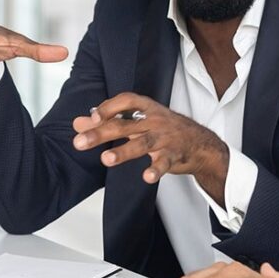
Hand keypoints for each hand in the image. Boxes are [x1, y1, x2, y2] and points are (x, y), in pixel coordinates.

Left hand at [73, 93, 229, 197]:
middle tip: (79, 142)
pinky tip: (147, 177)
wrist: (200, 144)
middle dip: (101, 133)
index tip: (91, 118)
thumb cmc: (164, 129)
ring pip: (142, 143)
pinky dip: (156, 170)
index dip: (108, 107)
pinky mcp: (174, 155)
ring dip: (123, 152)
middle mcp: (154, 120)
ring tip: (106, 159)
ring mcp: (165, 138)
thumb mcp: (137, 121)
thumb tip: (77, 123)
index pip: (125, 101)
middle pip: (124, 125)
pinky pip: (164, 163)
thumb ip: (107, 121)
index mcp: (146, 108)